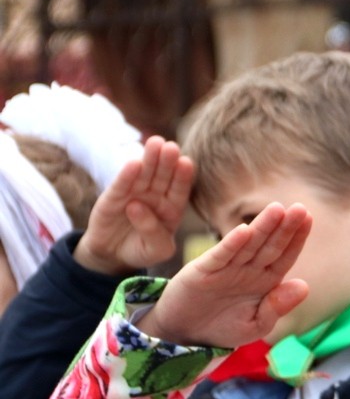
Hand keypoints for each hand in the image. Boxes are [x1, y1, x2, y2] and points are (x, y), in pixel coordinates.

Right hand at [74, 136, 192, 275]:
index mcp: (171, 208)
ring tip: (155, 142)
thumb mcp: (156, 250)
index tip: (186, 163)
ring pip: (144, 175)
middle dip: (167, 161)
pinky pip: (121, 184)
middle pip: (163, 177)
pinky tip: (133, 162)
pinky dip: (126, 174)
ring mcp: (134, 194)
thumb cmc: (141, 250)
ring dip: (149, 159)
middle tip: (171, 146)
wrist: (113, 255)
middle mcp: (155, 197)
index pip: (179, 190)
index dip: (182, 177)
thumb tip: (136, 206)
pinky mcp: (113, 196)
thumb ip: (154, 233)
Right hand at [138, 203, 311, 348]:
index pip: (284, 256)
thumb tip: (305, 286)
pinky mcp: (203, 271)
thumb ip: (277, 307)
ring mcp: (225, 268)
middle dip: (285, 227)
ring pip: (247, 245)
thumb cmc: (223, 328)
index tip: (309, 220)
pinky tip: (244, 231)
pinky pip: (220, 256)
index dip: (296, 239)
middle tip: (301, 209)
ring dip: (262, 227)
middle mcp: (247, 269)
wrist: (185, 334)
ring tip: (277, 209)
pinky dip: (231, 245)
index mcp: (264, 280)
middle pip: (269, 245)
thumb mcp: (255, 325)